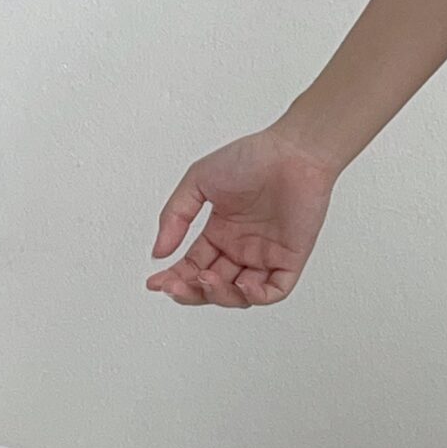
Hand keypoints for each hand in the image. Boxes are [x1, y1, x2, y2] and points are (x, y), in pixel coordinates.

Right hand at [146, 123, 339, 306]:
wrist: (292, 150)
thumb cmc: (252, 158)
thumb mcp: (198, 182)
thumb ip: (175, 216)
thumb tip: (158, 253)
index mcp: (220, 233)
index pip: (192, 267)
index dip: (173, 279)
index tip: (154, 283)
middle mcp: (241, 248)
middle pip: (211, 287)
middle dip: (190, 292)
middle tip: (175, 286)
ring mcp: (266, 255)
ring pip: (239, 295)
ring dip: (219, 295)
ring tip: (205, 278)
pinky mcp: (290, 258)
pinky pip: (274, 291)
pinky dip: (256, 296)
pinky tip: (241, 285)